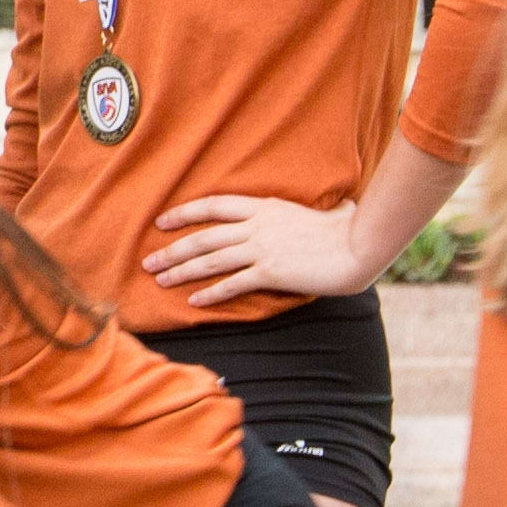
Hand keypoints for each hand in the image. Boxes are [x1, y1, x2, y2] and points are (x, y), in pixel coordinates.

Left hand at [144, 192, 380, 308]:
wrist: (359, 246)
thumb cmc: (347, 228)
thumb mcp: (323, 209)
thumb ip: (316, 209)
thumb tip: (340, 204)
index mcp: (264, 207)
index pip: (213, 206)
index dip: (184, 213)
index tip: (162, 221)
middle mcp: (257, 226)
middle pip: (203, 237)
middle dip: (172, 249)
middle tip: (148, 260)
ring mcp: (262, 248)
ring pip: (210, 260)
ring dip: (181, 271)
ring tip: (160, 280)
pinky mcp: (271, 272)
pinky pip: (232, 284)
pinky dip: (210, 293)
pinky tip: (194, 302)